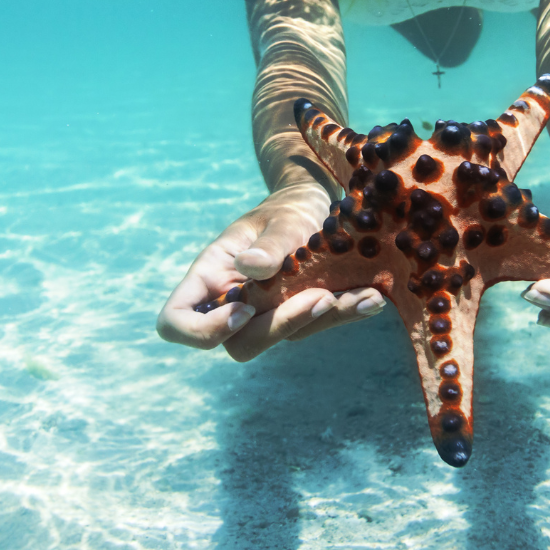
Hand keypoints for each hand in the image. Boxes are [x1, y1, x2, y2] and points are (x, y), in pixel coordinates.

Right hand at [156, 182, 386, 358]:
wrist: (317, 205)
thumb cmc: (287, 207)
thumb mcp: (280, 217)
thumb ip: (269, 243)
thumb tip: (251, 269)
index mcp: (210, 277)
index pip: (176, 321)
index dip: (200, 329)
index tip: (243, 309)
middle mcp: (234, 302)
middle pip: (237, 344)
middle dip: (279, 328)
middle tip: (320, 298)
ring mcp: (267, 314)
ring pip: (284, 338)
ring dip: (323, 320)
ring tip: (363, 297)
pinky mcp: (301, 316)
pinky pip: (318, 325)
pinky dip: (346, 313)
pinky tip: (373, 299)